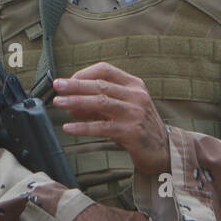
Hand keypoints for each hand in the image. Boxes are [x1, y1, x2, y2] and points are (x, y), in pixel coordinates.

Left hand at [53, 62, 170, 175]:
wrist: (163, 150)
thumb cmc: (139, 127)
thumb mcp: (123, 109)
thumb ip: (99, 105)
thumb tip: (71, 105)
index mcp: (134, 85)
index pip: (105, 70)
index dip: (84, 74)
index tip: (68, 81)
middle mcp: (136, 96)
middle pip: (100, 85)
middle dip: (75, 85)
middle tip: (57, 87)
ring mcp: (135, 113)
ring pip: (100, 102)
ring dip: (76, 102)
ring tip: (59, 103)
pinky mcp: (131, 132)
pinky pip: (102, 127)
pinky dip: (83, 127)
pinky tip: (69, 127)